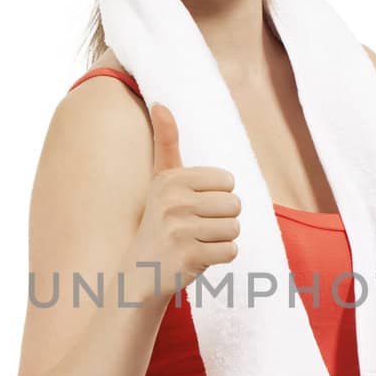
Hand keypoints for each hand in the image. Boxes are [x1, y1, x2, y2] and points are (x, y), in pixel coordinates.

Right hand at [129, 103, 241, 296]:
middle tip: (194, 229)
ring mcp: (180, 231)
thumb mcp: (161, 180)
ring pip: (234, 229)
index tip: (193, 207)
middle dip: (221, 220)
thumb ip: (165, 142)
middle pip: (234, 205)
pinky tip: (197, 258)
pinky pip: (231, 251)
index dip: (218, 198)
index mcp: (171, 179)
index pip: (228, 182)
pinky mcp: (188, 257)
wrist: (140, 272)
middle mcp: (173, 202)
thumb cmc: (160, 221)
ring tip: (196, 242)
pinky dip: (219, 258)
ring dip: (221, 239)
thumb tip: (160, 103)